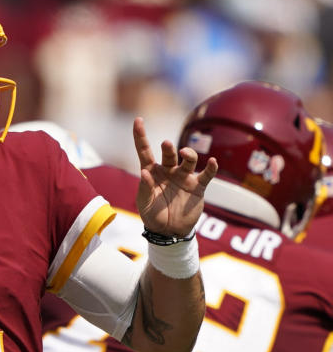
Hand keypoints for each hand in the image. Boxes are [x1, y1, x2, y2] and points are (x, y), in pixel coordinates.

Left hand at [134, 117, 216, 236]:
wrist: (169, 231)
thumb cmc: (153, 214)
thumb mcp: (145, 203)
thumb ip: (145, 188)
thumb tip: (145, 172)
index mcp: (152, 171)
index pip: (144, 150)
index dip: (141, 135)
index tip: (138, 120)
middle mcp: (168, 170)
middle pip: (169, 154)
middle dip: (169, 148)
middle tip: (167, 144)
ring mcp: (184, 177)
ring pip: (189, 160)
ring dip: (188, 154)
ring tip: (184, 153)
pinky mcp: (198, 186)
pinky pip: (207, 174)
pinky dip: (211, 168)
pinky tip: (213, 162)